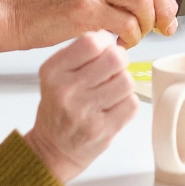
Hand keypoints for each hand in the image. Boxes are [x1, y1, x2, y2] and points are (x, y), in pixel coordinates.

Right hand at [5, 0, 178, 49]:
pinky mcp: (84, 9)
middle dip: (164, 7)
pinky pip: (125, 23)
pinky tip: (120, 44)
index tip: (166, 13)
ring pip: (142, 1)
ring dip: (146, 25)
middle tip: (163, 27)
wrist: (13, 15)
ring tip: (134, 37)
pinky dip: (130, 37)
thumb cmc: (46, 5)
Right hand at [23, 30, 139, 184]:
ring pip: (127, 81)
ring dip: (124, 84)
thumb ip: (80, 52)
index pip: (91, 41)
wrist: (52, 149)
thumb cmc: (58, 108)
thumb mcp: (56, 75)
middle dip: (120, 61)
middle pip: (115, 59)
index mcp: (54, 71)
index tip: (106, 49)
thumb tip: (110, 36)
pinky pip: (132, 104)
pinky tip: (113, 107)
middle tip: (114, 70)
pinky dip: (127, 103)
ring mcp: (85, 112)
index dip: (106, 42)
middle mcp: (67, 90)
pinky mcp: (103, 130)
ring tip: (111, 91)